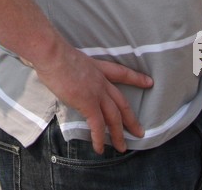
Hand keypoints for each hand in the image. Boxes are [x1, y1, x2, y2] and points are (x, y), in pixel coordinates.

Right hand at [32, 44, 152, 153]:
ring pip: (114, 117)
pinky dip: (99, 139)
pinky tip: (100, 149)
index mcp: (97, 68)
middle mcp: (101, 81)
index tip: (149, 83)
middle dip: (131, 119)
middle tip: (139, 132)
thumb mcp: (70, 59)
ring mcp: (96, 93)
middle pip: (121, 103)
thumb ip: (74, 70)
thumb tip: (65, 77)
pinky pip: (97, 125)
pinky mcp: (88, 103)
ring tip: (122, 147)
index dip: (136, 78)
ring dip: (118, 134)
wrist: (52, 54)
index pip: (121, 73)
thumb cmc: (53, 53)